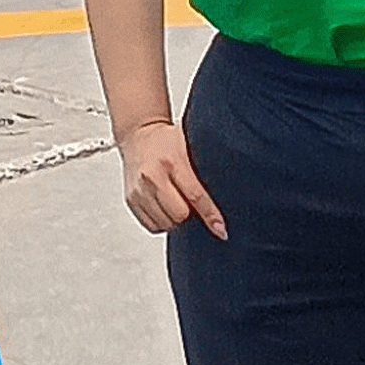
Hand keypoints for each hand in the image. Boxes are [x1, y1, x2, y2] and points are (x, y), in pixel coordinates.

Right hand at [118, 118, 224, 237]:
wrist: (137, 135)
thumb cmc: (167, 140)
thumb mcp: (190, 145)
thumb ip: (206, 167)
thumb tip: (234, 192)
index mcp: (171, 161)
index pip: (195, 196)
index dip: (210, 216)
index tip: (221, 230)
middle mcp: (151, 177)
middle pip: (179, 214)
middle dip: (190, 214)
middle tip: (193, 203)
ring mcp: (138, 191)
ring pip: (166, 224)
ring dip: (177, 219)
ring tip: (179, 203)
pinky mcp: (131, 201)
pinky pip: (152, 226)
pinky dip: (163, 222)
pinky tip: (166, 207)